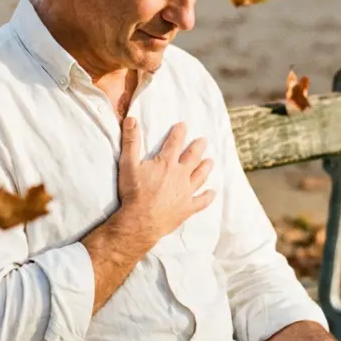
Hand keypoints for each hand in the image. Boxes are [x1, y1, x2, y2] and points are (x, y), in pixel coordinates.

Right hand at [112, 118, 214, 253]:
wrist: (140, 221)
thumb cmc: (134, 192)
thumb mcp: (128, 164)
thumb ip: (131, 141)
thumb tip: (131, 119)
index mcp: (167, 163)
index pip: (175, 143)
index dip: (179, 132)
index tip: (183, 125)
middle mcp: (180, 175)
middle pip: (193, 157)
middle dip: (198, 147)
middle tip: (203, 141)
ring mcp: (186, 192)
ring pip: (200, 176)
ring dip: (205, 167)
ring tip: (210, 161)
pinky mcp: (187, 208)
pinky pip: (201, 201)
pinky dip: (208, 197)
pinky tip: (212, 193)